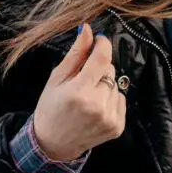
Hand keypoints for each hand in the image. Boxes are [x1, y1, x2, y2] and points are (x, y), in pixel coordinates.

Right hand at [32, 24, 126, 161]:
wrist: (53, 143)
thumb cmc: (51, 107)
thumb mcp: (57, 78)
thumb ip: (75, 54)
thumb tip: (88, 29)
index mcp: (79, 91)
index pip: (102, 57)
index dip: (103, 44)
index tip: (99, 40)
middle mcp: (97, 105)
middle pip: (110, 70)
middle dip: (99, 68)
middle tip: (83, 79)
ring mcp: (109, 118)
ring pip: (116, 84)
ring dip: (104, 85)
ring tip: (88, 96)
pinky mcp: (117, 127)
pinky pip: (120, 99)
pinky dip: (110, 98)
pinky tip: (95, 107)